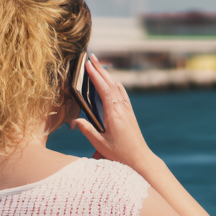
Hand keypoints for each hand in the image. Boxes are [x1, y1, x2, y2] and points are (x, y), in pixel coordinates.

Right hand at [71, 55, 154, 172]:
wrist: (140, 159)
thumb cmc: (120, 154)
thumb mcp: (100, 144)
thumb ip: (87, 130)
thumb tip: (75, 120)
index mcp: (114, 113)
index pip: (104, 89)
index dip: (96, 76)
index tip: (88, 65)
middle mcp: (122, 108)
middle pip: (111, 84)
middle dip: (101, 69)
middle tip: (92, 57)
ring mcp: (128, 110)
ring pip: (117, 87)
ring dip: (108, 75)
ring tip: (99, 65)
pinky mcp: (130, 114)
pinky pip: (122, 94)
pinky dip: (116, 85)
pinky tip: (114, 82)